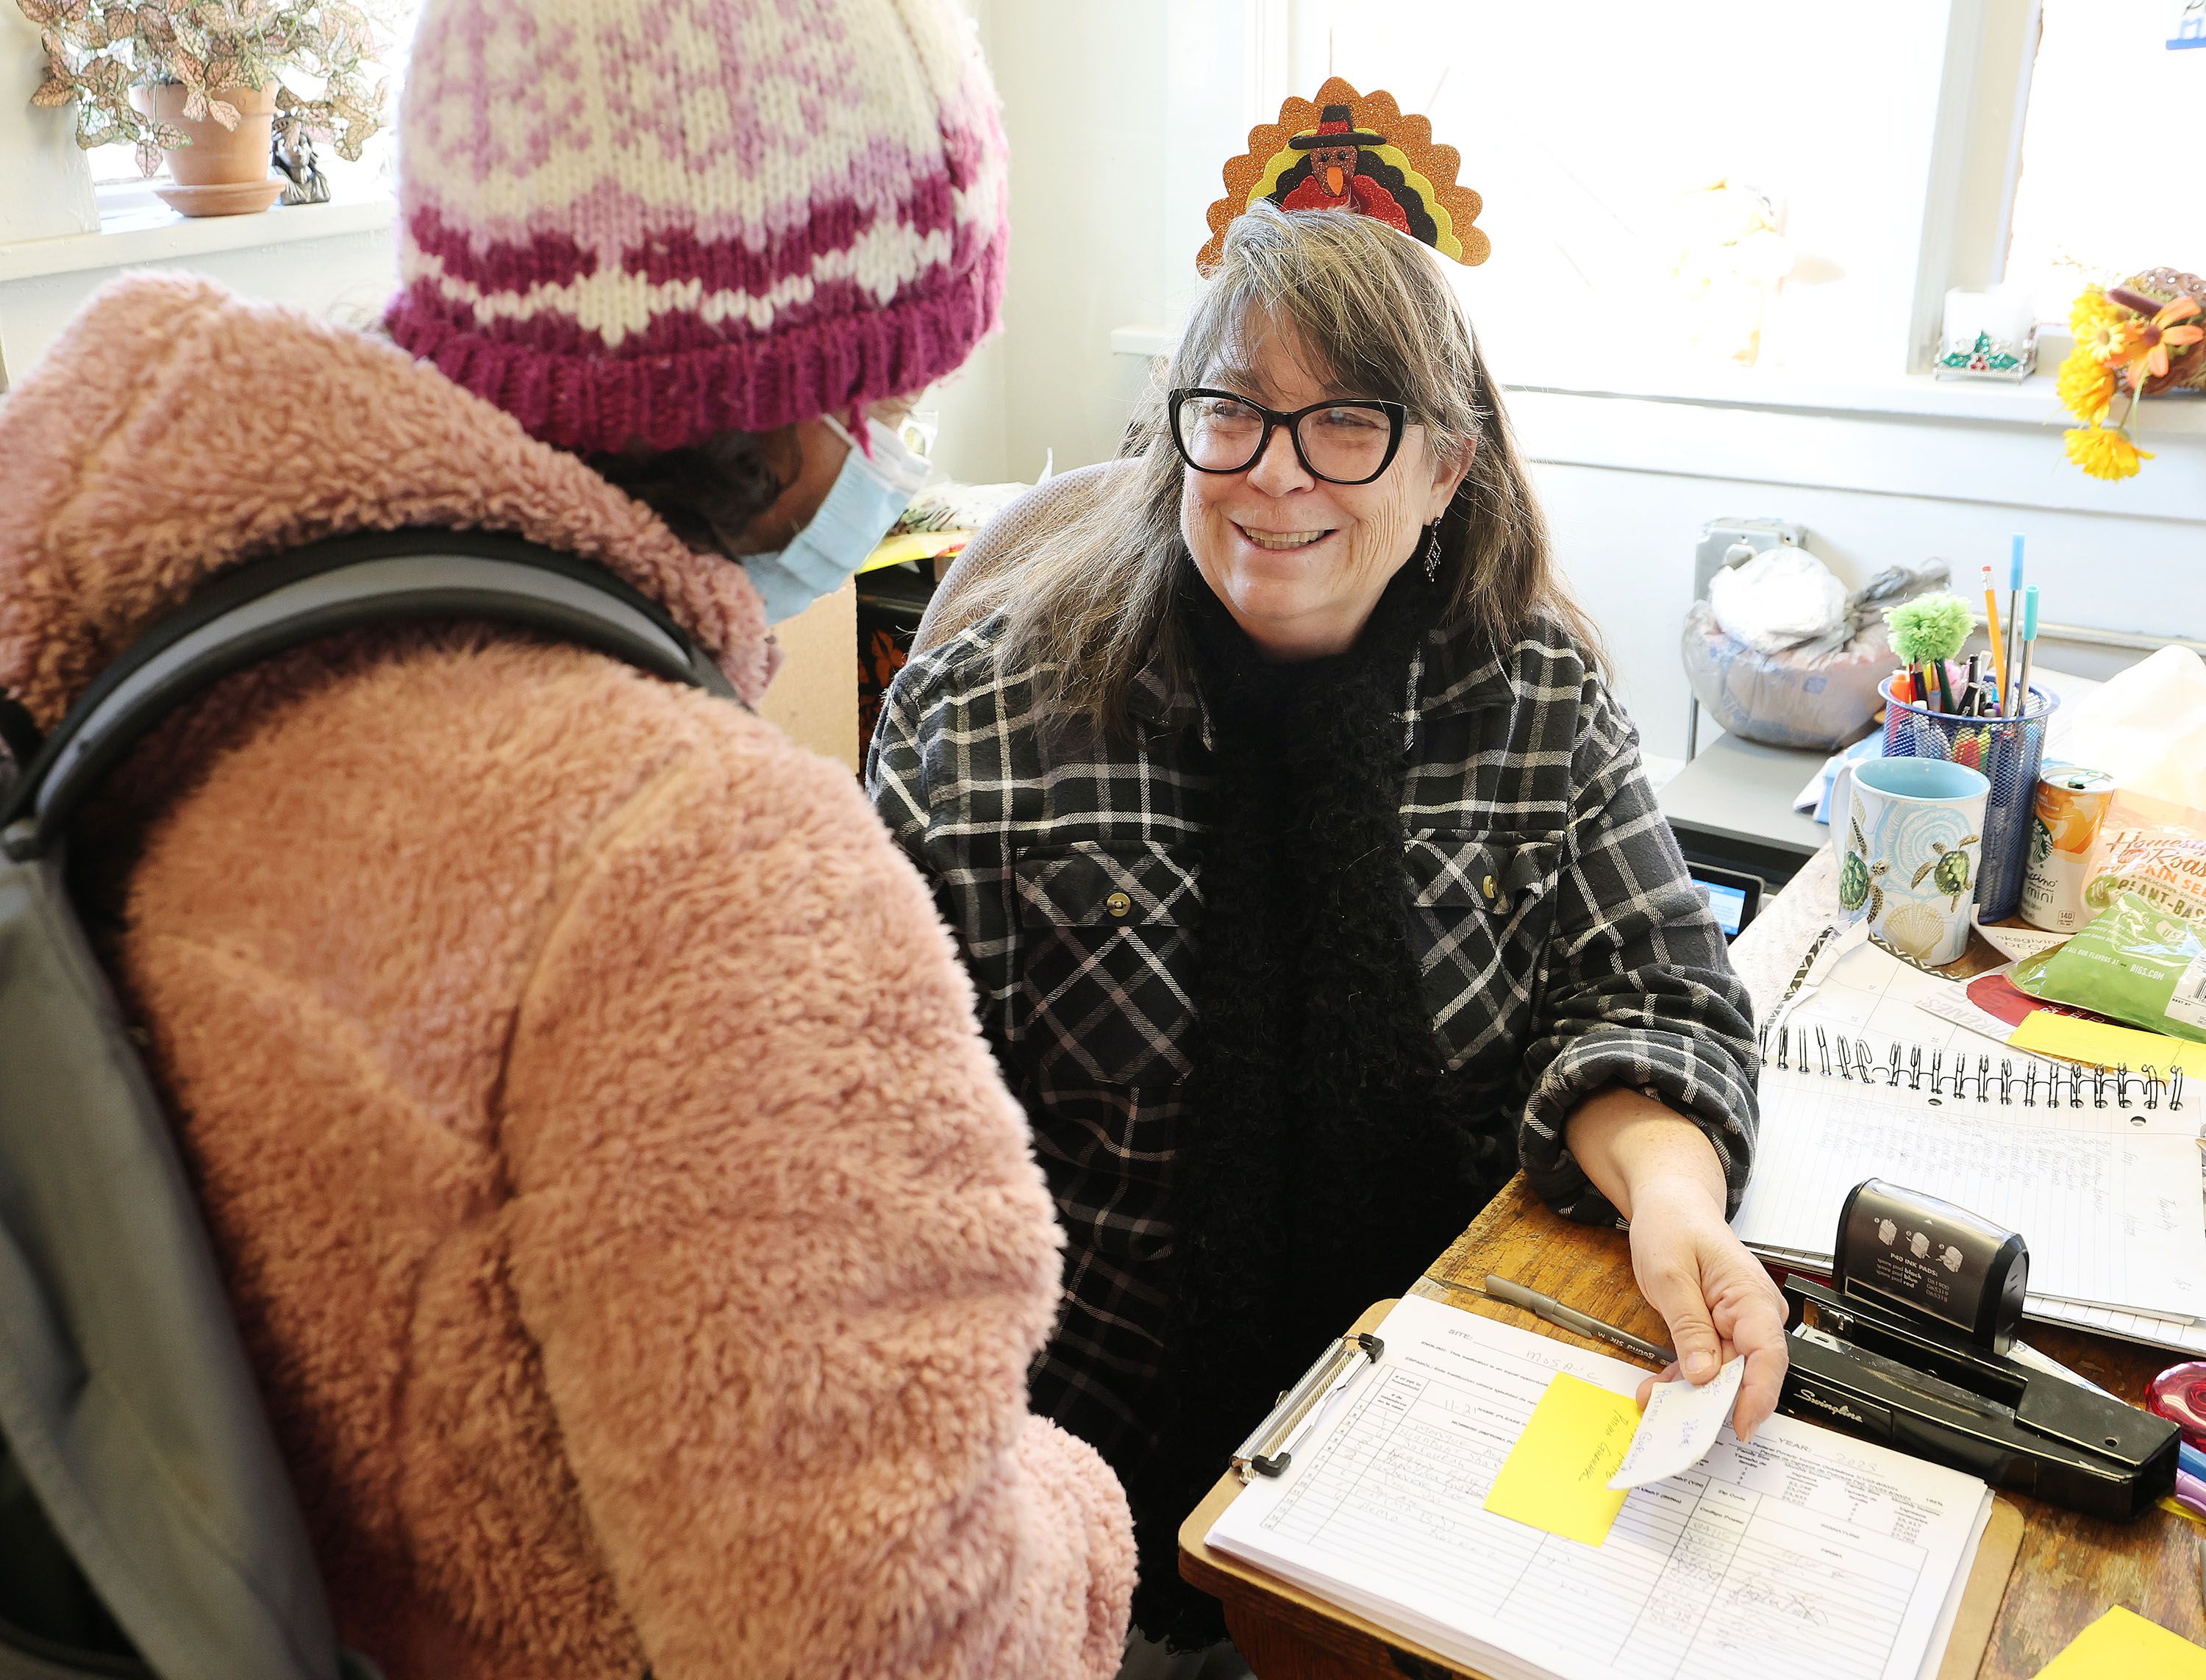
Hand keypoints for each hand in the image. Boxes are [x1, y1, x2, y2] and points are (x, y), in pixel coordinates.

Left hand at [1563, 1088, 1788, 1440]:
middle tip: (1680, 1426)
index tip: (1738, 1425)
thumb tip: (1705, 1374)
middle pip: (1745, 1373)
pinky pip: (1705, 1363)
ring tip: (1657, 1406)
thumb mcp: (1671, 1275)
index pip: (1767, 1355)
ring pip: (1722, 1374)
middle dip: (1714, 1403)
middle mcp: (1753, 1316)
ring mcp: (1736, 1325)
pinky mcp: (1717, 1331)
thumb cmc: (1675, 1226)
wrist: (1670, 1204)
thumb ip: (1690, 1326)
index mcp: (1752, 1297)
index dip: (1757, 1395)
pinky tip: (1658, 1390)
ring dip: (1691, 1394)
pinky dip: (1683, 1378)